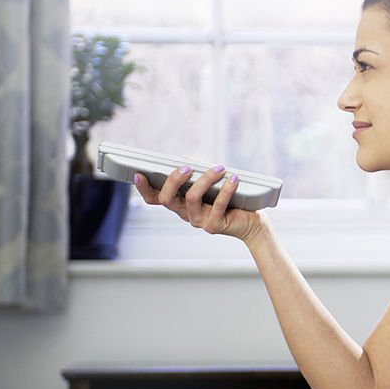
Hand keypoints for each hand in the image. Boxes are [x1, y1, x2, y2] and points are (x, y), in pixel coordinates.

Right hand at [134, 165, 265, 243]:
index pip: (155, 198)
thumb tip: (188, 162)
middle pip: (167, 198)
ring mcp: (198, 221)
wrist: (250, 223)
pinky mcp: (214, 226)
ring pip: (191, 198)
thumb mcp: (211, 185)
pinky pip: (217, 205)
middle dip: (174, 179)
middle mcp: (185, 214)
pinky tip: (233, 179)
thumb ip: (197, 174)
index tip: (139, 174)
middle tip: (188, 167)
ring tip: (220, 168)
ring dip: (205, 179)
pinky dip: (226, 189)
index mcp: (180, 204)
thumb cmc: (230, 200)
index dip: (144, 188)